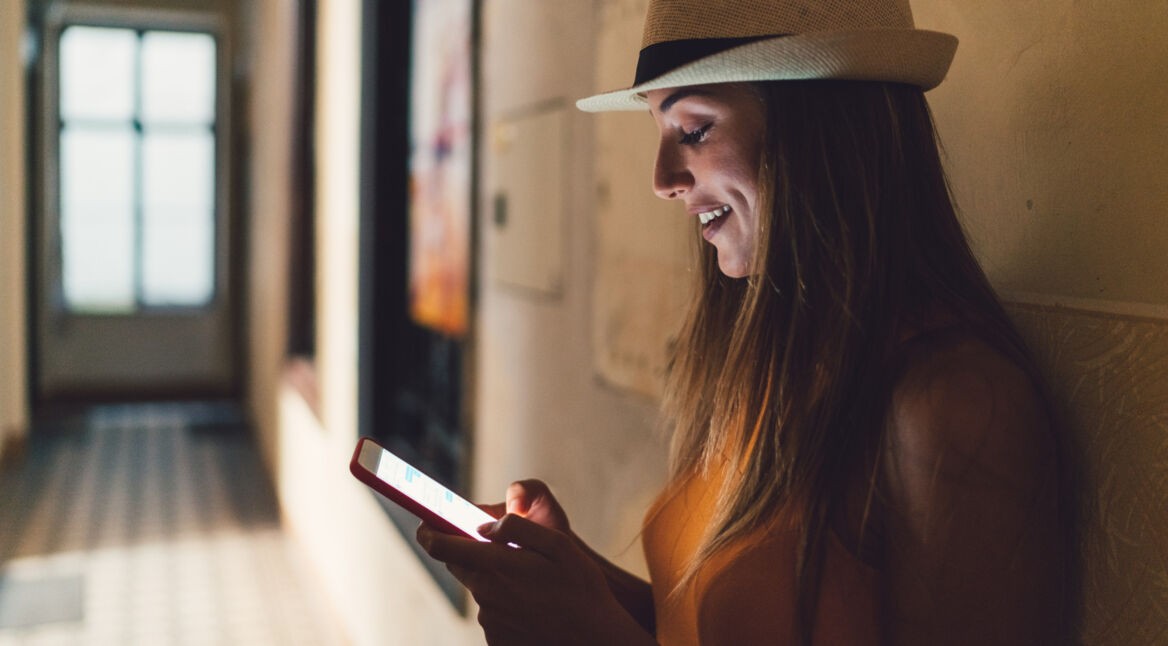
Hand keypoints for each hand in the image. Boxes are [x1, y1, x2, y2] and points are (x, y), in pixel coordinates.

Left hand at [417, 484, 651, 644]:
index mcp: (498, 566)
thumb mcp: (559, 545)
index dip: (429, 533)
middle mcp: (487, 595)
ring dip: (498, 582)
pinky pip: (495, 614)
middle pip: (462, 567)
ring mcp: (491, 621)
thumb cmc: (582, 589)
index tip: (424, 525)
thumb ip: (519, 528)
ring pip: (482, 590)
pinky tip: (537, 608)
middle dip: (474, 554)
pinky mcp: (497, 640)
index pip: (444, 547)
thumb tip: (487, 527)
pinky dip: (508, 606)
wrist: (596, 641)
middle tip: (507, 552)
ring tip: (537, 588)